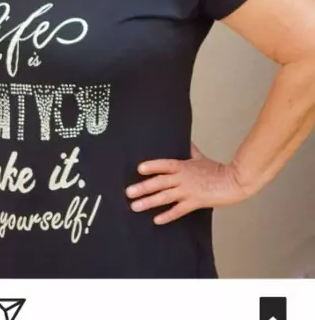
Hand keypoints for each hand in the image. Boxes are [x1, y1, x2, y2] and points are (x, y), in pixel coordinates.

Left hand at [125, 141, 248, 224]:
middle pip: (160, 182)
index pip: (164, 165)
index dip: (152, 166)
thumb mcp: (200, 157)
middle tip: (128, 192)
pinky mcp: (194, 203)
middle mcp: (183, 178)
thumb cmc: (217, 169)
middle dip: (143, 187)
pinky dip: (167, 215)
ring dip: (149, 201)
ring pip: (165, 197)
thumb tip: (184, 140)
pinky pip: (178, 210)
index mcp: (183, 165)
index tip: (139, 169)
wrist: (232, 182)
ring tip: (135, 206)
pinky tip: (156, 220)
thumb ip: (190, 150)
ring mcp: (187, 191)